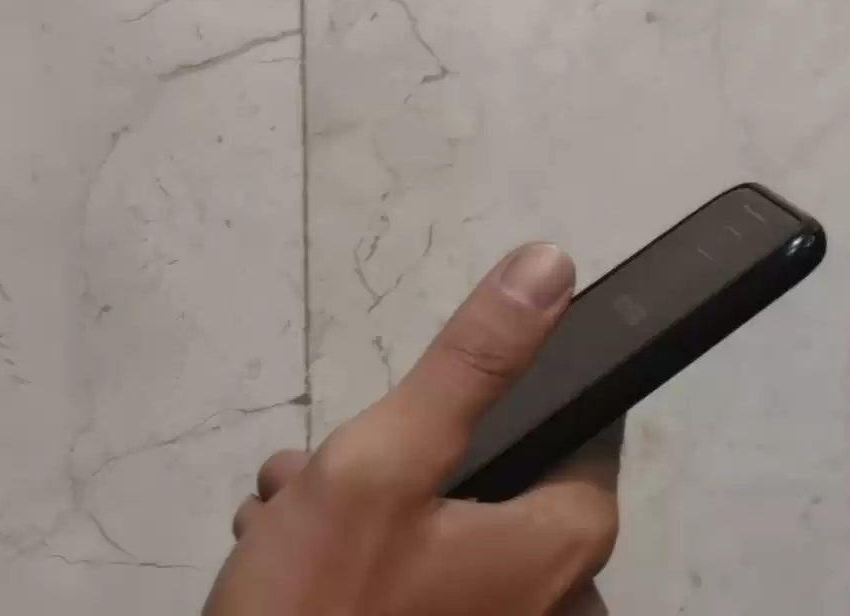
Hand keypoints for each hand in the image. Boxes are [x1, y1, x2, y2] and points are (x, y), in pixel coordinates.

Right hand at [207, 243, 622, 615]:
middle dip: (382, 465)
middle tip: (310, 481)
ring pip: (432, 530)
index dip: (481, 407)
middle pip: (481, 479)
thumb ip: (470, 364)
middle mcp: (556, 594)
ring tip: (282, 520)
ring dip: (348, 510)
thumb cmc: (320, 608)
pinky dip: (350, 563)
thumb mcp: (382, 463)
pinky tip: (281, 558)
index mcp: (568, 541)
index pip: (568, 427)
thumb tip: (548, 268)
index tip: (406, 418)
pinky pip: (412, 584)